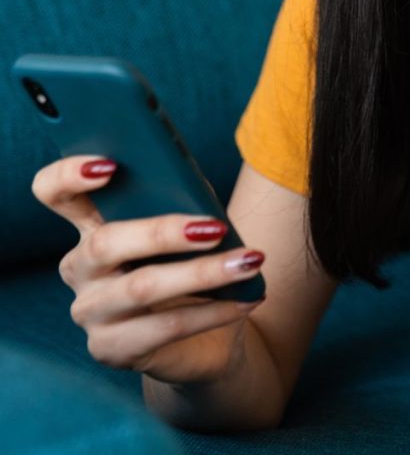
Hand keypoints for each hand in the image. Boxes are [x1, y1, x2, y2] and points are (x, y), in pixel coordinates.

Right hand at [31, 155, 265, 384]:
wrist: (203, 337)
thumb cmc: (192, 263)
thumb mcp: (188, 225)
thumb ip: (184, 198)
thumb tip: (195, 187)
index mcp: (93, 225)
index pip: (55, 193)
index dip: (69, 175)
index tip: (110, 165)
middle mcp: (81, 268)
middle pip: (105, 243)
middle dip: (163, 232)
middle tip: (216, 227)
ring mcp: (91, 312)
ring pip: (142, 288)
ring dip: (204, 273)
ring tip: (249, 261)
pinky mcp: (111, 350)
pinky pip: (165, 327)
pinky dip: (214, 311)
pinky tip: (247, 299)